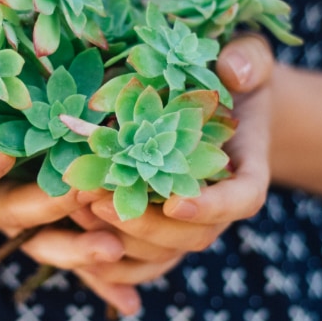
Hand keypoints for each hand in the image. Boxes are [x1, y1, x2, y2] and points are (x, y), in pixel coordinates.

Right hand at [0, 33, 132, 302]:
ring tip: (114, 248)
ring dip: (77, 250)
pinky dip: (97, 277)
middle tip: (82, 189)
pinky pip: (67, 252)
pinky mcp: (40, 221)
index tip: (1, 152)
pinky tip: (131, 303)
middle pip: (7, 217)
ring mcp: (11, 216)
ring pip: (43, 242)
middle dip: (43, 207)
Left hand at [67, 34, 275, 309]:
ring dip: (120, 239)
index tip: (174, 200)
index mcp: (248, 171)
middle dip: (146, 224)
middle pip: (193, 235)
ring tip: (77, 208)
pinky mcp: (159, 229)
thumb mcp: (247, 59)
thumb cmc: (232, 78)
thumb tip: (233, 72)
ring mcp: (188, 224)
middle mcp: (219, 207)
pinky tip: (73, 239)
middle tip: (99, 200)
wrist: (221, 108)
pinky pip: (139, 260)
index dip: (211, 206)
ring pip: (161, 252)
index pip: (241, 199)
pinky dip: (109, 261)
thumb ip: (247, 61)